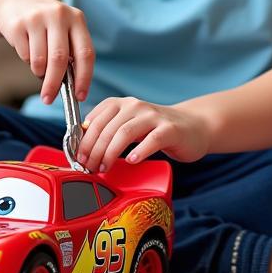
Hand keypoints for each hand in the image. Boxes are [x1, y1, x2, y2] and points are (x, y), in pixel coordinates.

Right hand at [0, 0, 93, 103]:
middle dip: (55, 83)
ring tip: (39, 67)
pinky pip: (25, 55)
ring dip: (39, 72)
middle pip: (60, 59)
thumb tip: (70, 88)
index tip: (80, 96)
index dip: (84, 78)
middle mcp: (59, 15)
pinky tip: (27, 48)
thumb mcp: (64, 30)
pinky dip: (27, 60)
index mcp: (77, 19)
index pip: (86, 53)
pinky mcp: (18, 24)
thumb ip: (70, 54)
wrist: (15, 0)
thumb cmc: (46, 24)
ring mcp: (37, 18)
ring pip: (40, 60)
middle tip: (48, 99)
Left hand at [76, 97, 209, 171]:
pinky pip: (151, 140)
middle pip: (107, 128)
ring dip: (110, 153)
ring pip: (124, 133)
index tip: (78, 157)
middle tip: (89, 167)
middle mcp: (136, 106)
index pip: (96, 119)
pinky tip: (131, 161)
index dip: (84, 140)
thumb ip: (110, 131)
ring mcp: (153, 117)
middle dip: (94, 150)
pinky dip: (138, 152)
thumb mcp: (130, 125)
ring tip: (104, 168)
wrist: (193, 127)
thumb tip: (84, 148)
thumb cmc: (156, 130)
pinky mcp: (169, 130)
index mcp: (122, 104)